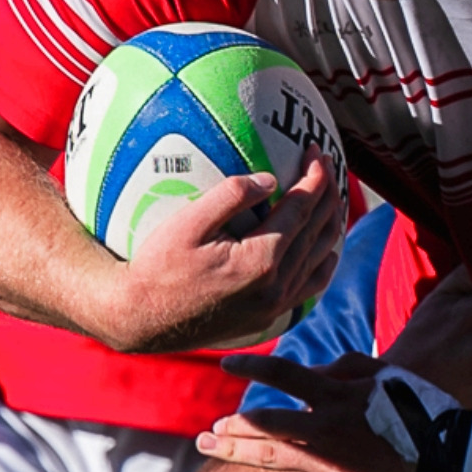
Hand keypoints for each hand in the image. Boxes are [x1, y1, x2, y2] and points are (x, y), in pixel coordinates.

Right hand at [107, 148, 343, 352]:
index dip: (314, 176)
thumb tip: (270, 180)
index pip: (302, 209)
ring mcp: (275, 305)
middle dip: (327, 193)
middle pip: (317, 231)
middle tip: (325, 165)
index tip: (316, 151)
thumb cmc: (158, 266)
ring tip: (329, 197)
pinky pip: (309, 287)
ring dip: (329, 224)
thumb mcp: (188, 223)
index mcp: (260, 260)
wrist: (142, 320)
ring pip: (320, 258)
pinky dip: (323, 262)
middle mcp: (276, 286)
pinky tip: (325, 248)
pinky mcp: (269, 317)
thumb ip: (231, 196)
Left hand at [196, 352, 421, 471]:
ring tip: (207, 446)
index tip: (226, 363)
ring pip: (270, 457)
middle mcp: (325, 428)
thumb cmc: (422, 408)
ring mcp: (328, 464)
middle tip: (209, 428)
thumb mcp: (386, 374)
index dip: (252, 367)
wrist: (451, 456)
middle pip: (266, 423)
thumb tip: (314, 371)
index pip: (284, 374)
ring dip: (234, 452)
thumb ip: (346, 366)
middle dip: (233, 425)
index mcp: (337, 395)